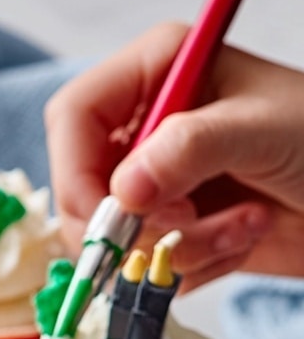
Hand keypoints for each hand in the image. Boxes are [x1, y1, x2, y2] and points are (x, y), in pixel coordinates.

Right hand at [45, 22, 303, 290]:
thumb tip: (125, 190)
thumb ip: (191, 149)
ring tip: (240, 227)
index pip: (73, 118)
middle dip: (132, 223)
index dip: (77, 172)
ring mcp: (160, 181)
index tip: (113, 216)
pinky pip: (148, 265)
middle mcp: (147, 126)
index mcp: (158, 72)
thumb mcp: (263, 129)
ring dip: (179, 247)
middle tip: (182, 228)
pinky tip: (243, 238)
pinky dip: (195, 266)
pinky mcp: (175, 229)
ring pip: (117, 238)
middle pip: (80, 188)